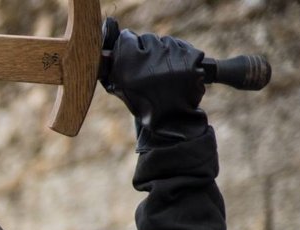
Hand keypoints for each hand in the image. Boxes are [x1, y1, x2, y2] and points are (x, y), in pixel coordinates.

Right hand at [101, 20, 208, 151]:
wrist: (173, 121)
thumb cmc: (145, 106)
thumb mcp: (122, 89)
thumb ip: (115, 67)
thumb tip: (109, 41)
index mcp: (128, 68)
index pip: (127, 38)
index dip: (128, 45)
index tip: (130, 52)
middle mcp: (150, 60)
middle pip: (147, 38)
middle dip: (148, 50)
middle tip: (150, 68)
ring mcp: (173, 58)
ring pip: (167, 42)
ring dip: (166, 53)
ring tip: (166, 73)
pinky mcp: (191, 59)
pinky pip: (184, 47)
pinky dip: (183, 57)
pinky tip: (178, 72)